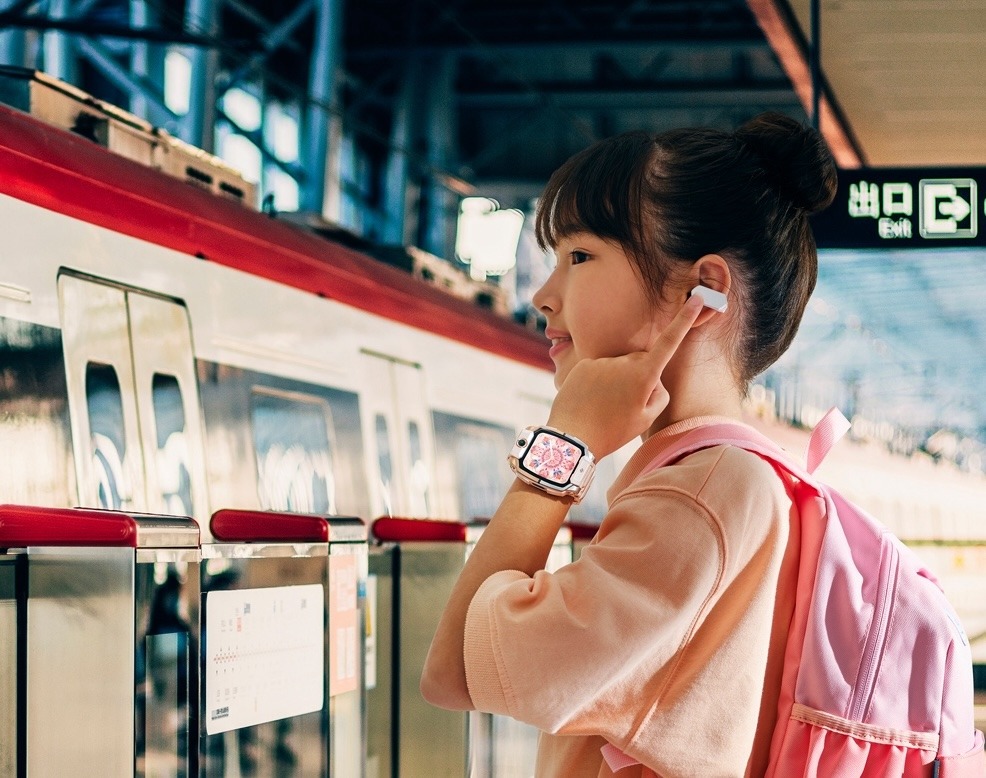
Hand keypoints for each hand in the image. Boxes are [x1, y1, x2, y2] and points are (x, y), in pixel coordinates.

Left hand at [545, 295, 703, 458]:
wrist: (571, 438)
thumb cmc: (613, 432)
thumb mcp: (646, 418)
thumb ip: (659, 393)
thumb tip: (653, 378)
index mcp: (644, 374)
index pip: (669, 341)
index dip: (685, 319)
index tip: (696, 298)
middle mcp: (624, 361)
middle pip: (641, 362)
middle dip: (640, 377)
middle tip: (626, 406)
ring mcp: (602, 361)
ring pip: (618, 368)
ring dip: (617, 382)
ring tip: (605, 407)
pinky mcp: (583, 364)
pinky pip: (599, 370)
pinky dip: (598, 383)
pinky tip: (591, 401)